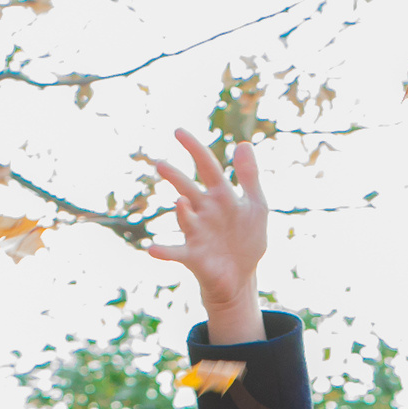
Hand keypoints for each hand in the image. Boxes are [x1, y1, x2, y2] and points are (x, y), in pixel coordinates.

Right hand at [146, 127, 267, 344]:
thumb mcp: (255, 205)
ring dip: (182, 211)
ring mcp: (197, 233)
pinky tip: (151, 249)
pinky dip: (164, 251)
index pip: (206, 166)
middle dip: (176, 177)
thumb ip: (250, 176)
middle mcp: (204, 211)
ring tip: (179, 201)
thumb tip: (244, 143)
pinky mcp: (193, 256)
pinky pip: (176, 252)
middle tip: (160, 164)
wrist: (240, 276)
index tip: (177, 131)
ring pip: (185, 218)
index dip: (194, 148)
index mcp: (221, 196)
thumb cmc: (246, 239)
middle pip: (188, 188)